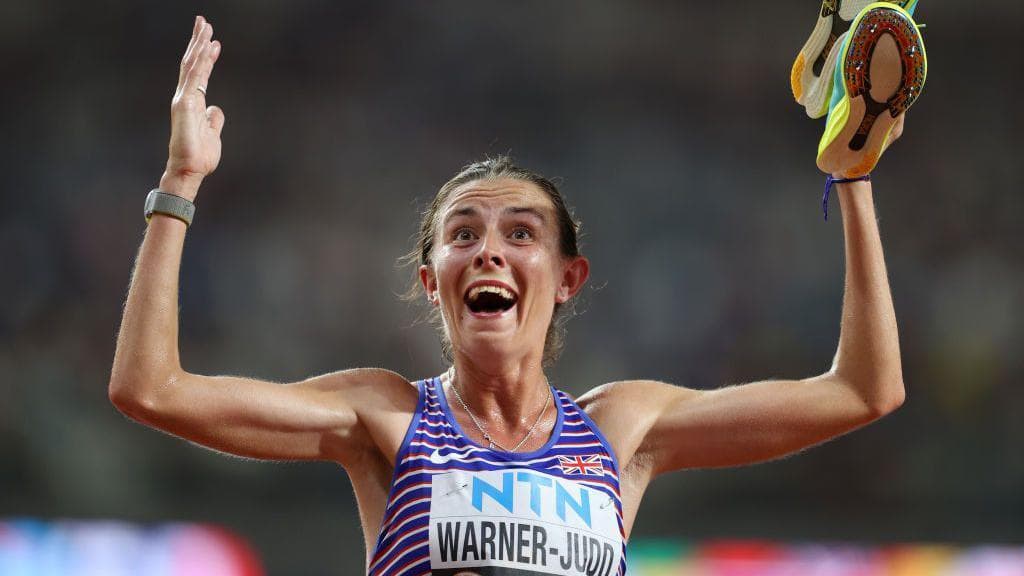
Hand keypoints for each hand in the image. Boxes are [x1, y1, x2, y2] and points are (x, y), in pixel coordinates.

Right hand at [162, 16, 223, 200]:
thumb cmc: (199, 156)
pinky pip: (194, 78)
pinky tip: (208, 48)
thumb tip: (216, 109)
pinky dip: (202, 61)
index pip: (198, 73)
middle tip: (204, 22)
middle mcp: (185, 97)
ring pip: (192, 66)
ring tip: (206, 28)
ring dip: (200, 46)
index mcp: (192, 103)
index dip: (205, 55)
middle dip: (198, 42)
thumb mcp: (212, 133)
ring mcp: (183, 100)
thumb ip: (213, 119)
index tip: (212, 40)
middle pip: (192, 63)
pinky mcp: (185, 105)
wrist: (189, 171)